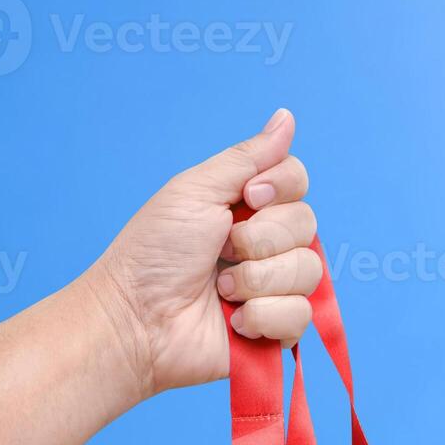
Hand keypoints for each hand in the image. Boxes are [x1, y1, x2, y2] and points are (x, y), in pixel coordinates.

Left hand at [85, 109, 323, 396]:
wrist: (136, 320)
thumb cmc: (154, 254)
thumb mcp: (196, 190)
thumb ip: (248, 157)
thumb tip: (286, 116)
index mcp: (250, 207)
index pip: (298, 180)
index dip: (280, 187)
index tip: (247, 197)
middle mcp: (268, 244)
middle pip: (307, 224)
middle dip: (260, 239)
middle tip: (221, 249)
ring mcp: (276, 286)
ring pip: (308, 270)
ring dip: (256, 280)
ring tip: (221, 288)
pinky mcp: (279, 328)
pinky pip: (301, 314)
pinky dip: (262, 315)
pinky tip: (233, 320)